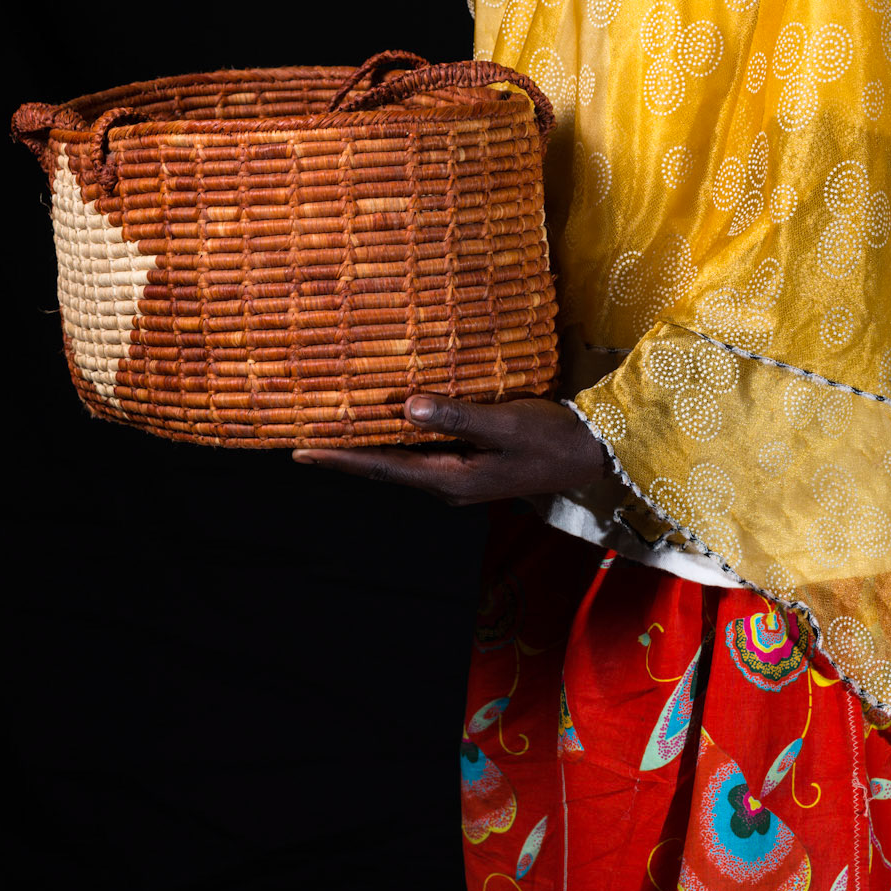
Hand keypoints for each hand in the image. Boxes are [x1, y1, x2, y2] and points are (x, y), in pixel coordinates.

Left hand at [291, 395, 609, 505]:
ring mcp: (458, 477)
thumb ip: (458, 416)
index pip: (382, 467)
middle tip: (304, 435)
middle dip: (346, 452)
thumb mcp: (505, 425)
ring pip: (402, 459)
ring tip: (336, 426)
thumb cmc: (550, 439)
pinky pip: (422, 451)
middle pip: (384, 467)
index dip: (340, 457)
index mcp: (449, 479)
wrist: (589, 454)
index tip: (301, 450)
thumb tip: (407, 406)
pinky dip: (398, 436)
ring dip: (370, 444)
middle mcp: (447, 484)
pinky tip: (391, 418)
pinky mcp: (471, 466)